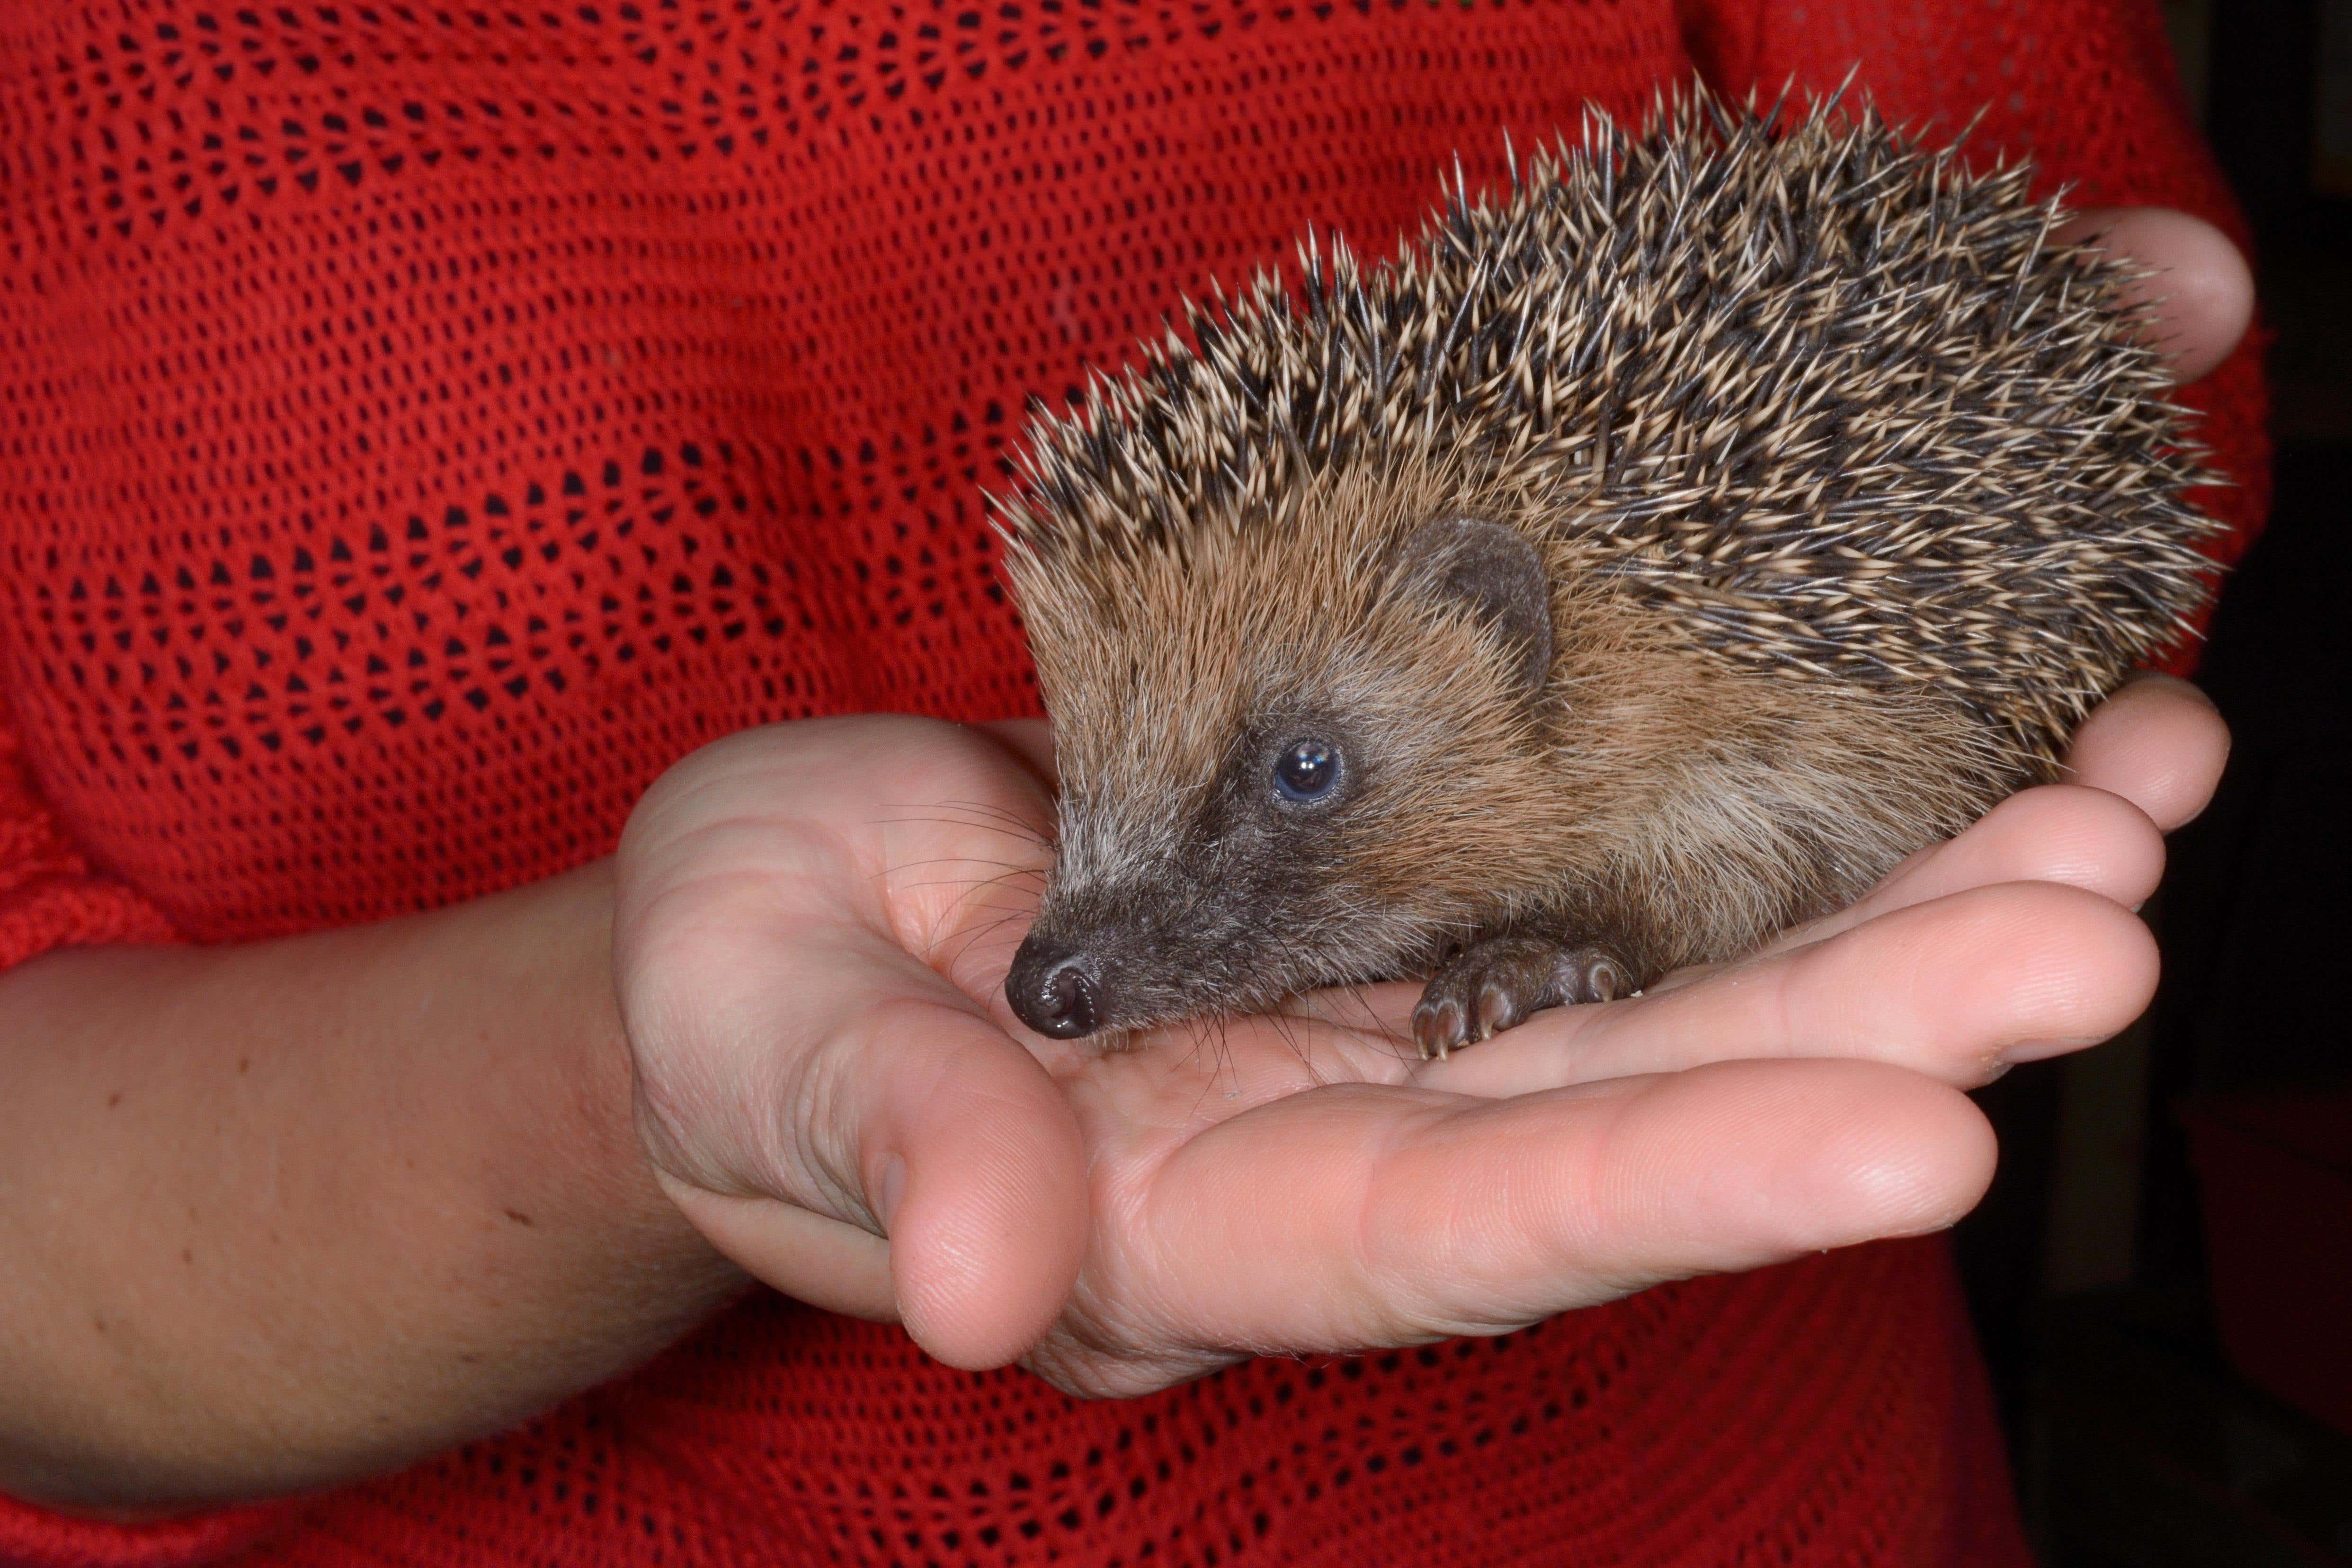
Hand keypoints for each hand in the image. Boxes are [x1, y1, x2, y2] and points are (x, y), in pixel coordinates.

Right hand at [610, 673, 2224, 1394]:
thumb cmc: (746, 996)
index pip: (1459, 1232)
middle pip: (1633, 1113)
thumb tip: (981, 1277)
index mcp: (1195, 1224)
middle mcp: (1337, 1145)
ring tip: (2111, 807)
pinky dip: (1786, 818)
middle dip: (1876, 1031)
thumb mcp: (769, 1047)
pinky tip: (1951, 745)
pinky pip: (1619, 874)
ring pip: (1675, 992)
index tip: (1919, 1138)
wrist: (783, 917)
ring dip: (1896, 914)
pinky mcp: (1403, 907)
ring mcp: (1386, 1027)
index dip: (1679, 1192)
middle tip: (2098, 919)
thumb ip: (888, 1140)